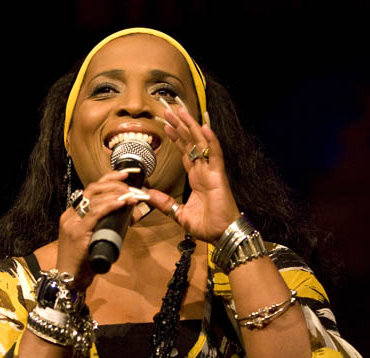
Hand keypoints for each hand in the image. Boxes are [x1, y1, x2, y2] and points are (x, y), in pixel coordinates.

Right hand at [56, 170, 146, 288]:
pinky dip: (110, 206)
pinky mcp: (77, 233)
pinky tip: (122, 202)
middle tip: (131, 185)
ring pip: (94, 199)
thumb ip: (110, 224)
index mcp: (74, 213)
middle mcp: (71, 214)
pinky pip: (95, 214)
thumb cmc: (84, 261)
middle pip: (92, 189)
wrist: (69, 279)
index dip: (108, 179)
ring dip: (116, 194)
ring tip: (132, 195)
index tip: (125, 174)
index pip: (91, 189)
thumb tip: (132, 214)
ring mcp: (73, 223)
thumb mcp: (98, 237)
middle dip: (114, 183)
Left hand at [149, 103, 239, 242]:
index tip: (166, 125)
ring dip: (190, 126)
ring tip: (181, 111)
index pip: (185, 152)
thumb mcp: (179, 214)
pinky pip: (215, 155)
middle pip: (191, 142)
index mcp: (196, 178)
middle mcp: (204, 171)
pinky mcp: (219, 176)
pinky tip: (203, 127)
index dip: (176, 137)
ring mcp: (212, 171)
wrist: (222, 235)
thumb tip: (148, 194)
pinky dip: (211, 140)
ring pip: (201, 143)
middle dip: (180, 126)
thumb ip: (164, 203)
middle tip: (170, 110)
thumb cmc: (207, 226)